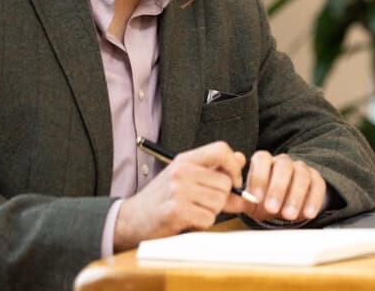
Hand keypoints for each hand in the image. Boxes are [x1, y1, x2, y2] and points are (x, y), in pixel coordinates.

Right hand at [113, 141, 248, 251]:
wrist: (132, 219)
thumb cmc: (161, 199)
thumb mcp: (186, 178)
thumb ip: (215, 171)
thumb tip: (242, 160)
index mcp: (185, 159)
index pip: (221, 149)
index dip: (234, 166)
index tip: (233, 181)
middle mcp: (182, 171)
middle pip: (225, 183)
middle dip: (220, 198)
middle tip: (201, 203)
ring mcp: (179, 190)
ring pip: (219, 202)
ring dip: (210, 212)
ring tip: (191, 211)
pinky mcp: (177, 211)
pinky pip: (209, 219)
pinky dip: (202, 224)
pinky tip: (186, 220)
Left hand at [243, 151, 326, 222]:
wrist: (282, 206)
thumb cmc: (262, 201)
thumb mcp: (249, 201)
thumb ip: (242, 198)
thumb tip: (235, 198)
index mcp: (263, 161)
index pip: (262, 159)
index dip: (259, 177)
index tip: (256, 198)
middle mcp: (282, 161)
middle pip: (283, 167)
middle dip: (277, 189)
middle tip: (272, 209)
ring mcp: (300, 168)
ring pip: (301, 175)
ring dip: (295, 196)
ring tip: (289, 215)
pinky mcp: (316, 179)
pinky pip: (318, 185)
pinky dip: (313, 200)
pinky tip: (308, 214)